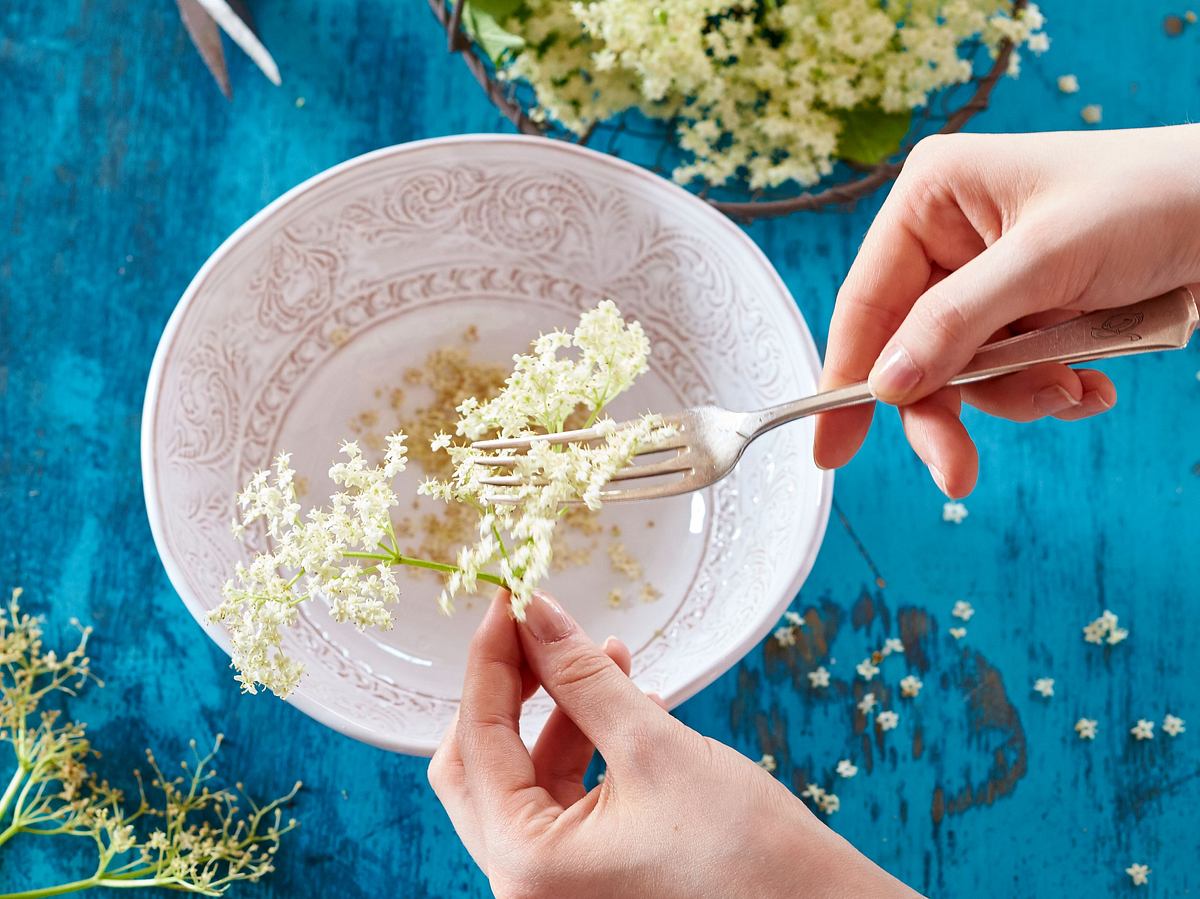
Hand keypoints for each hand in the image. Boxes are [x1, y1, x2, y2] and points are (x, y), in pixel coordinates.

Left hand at [429, 589, 919, 898]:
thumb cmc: (750, 855)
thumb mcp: (655, 749)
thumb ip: (583, 679)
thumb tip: (536, 616)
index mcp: (526, 864)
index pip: (477, 739)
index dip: (492, 659)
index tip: (512, 599)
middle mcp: (525, 888)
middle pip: (482, 766)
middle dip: (513, 689)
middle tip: (539, 628)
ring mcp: (556, 889)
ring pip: (528, 781)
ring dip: (562, 713)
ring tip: (611, 657)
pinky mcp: (591, 882)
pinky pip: (566, 803)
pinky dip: (588, 750)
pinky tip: (630, 704)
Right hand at [814, 125, 1199, 495]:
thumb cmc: (1154, 199)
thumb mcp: (1044, 260)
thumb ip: (956, 323)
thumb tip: (884, 383)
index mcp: (932, 199)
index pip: (867, 302)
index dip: (847, 377)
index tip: (830, 448)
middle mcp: (950, 238)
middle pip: (911, 349)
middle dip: (946, 408)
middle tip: (956, 471)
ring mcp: (991, 279)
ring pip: (963, 372)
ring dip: (1016, 394)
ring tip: (1071, 387)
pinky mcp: (1030, 310)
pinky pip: (1010, 373)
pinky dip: (1048, 388)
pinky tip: (1091, 382)